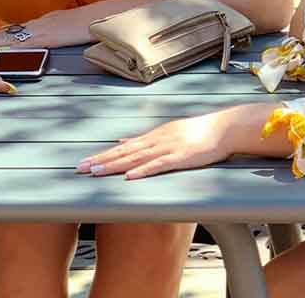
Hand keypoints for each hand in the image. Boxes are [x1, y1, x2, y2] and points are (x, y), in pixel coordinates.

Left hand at [0, 8, 90, 49]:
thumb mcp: (65, 25)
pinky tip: (0, 52)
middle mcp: (37, 25)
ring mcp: (41, 31)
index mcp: (41, 23)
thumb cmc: (85, 22)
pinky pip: (25, 44)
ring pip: (11, 37)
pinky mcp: (47, 38)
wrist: (96, 17)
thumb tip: (48, 37)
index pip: (14, 30)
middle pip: (7, 33)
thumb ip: (54, 31)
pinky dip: (10, 48)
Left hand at [76, 112, 232, 180]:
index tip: (85, 162)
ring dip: (115, 166)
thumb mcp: (166, 133)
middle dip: (101, 161)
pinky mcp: (181, 157)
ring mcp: (167, 148)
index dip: (103, 156)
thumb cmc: (197, 133)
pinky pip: (159, 165)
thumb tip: (121, 142)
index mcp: (152, 137)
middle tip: (80, 169)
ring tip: (97, 172)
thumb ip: (143, 140)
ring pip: (136, 158)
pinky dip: (143, 170)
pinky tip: (130, 176)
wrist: (223, 128)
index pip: (122, 148)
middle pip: (123, 153)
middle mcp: (155, 141)